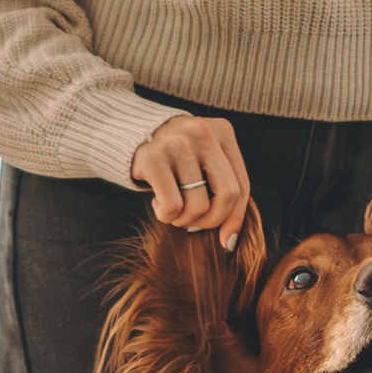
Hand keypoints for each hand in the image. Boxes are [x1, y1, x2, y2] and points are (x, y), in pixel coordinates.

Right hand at [130, 113, 251, 252]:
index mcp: (222, 131)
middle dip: (212, 220)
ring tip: (172, 206)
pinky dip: (166, 215)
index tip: (226, 239)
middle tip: (194, 224)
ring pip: (198, 205)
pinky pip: (172, 207)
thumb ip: (223, 195)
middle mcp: (202, 132)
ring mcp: (177, 143)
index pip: (241, 185)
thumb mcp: (205, 165)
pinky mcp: (152, 157)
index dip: (235, 218)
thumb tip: (230, 241)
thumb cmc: (176, 158)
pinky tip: (157, 202)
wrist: (130, 134)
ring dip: (184, 219)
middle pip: (227, 195)